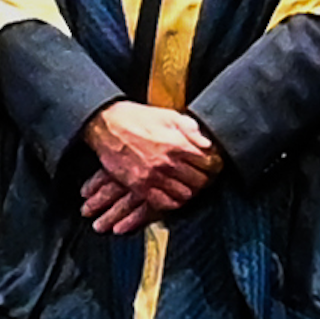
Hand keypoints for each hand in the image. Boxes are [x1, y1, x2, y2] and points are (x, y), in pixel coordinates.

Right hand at [77, 100, 222, 235]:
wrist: (106, 125)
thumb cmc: (136, 118)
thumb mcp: (167, 115)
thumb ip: (190, 129)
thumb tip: (206, 143)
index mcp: (177, 144)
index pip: (209, 163)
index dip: (214, 165)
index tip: (212, 165)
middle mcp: (167, 163)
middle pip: (200, 181)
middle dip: (203, 179)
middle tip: (201, 176)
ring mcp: (153, 176)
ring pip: (185, 195)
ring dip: (189, 191)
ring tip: (187, 185)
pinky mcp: (139, 186)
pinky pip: (164, 203)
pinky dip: (172, 201)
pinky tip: (173, 194)